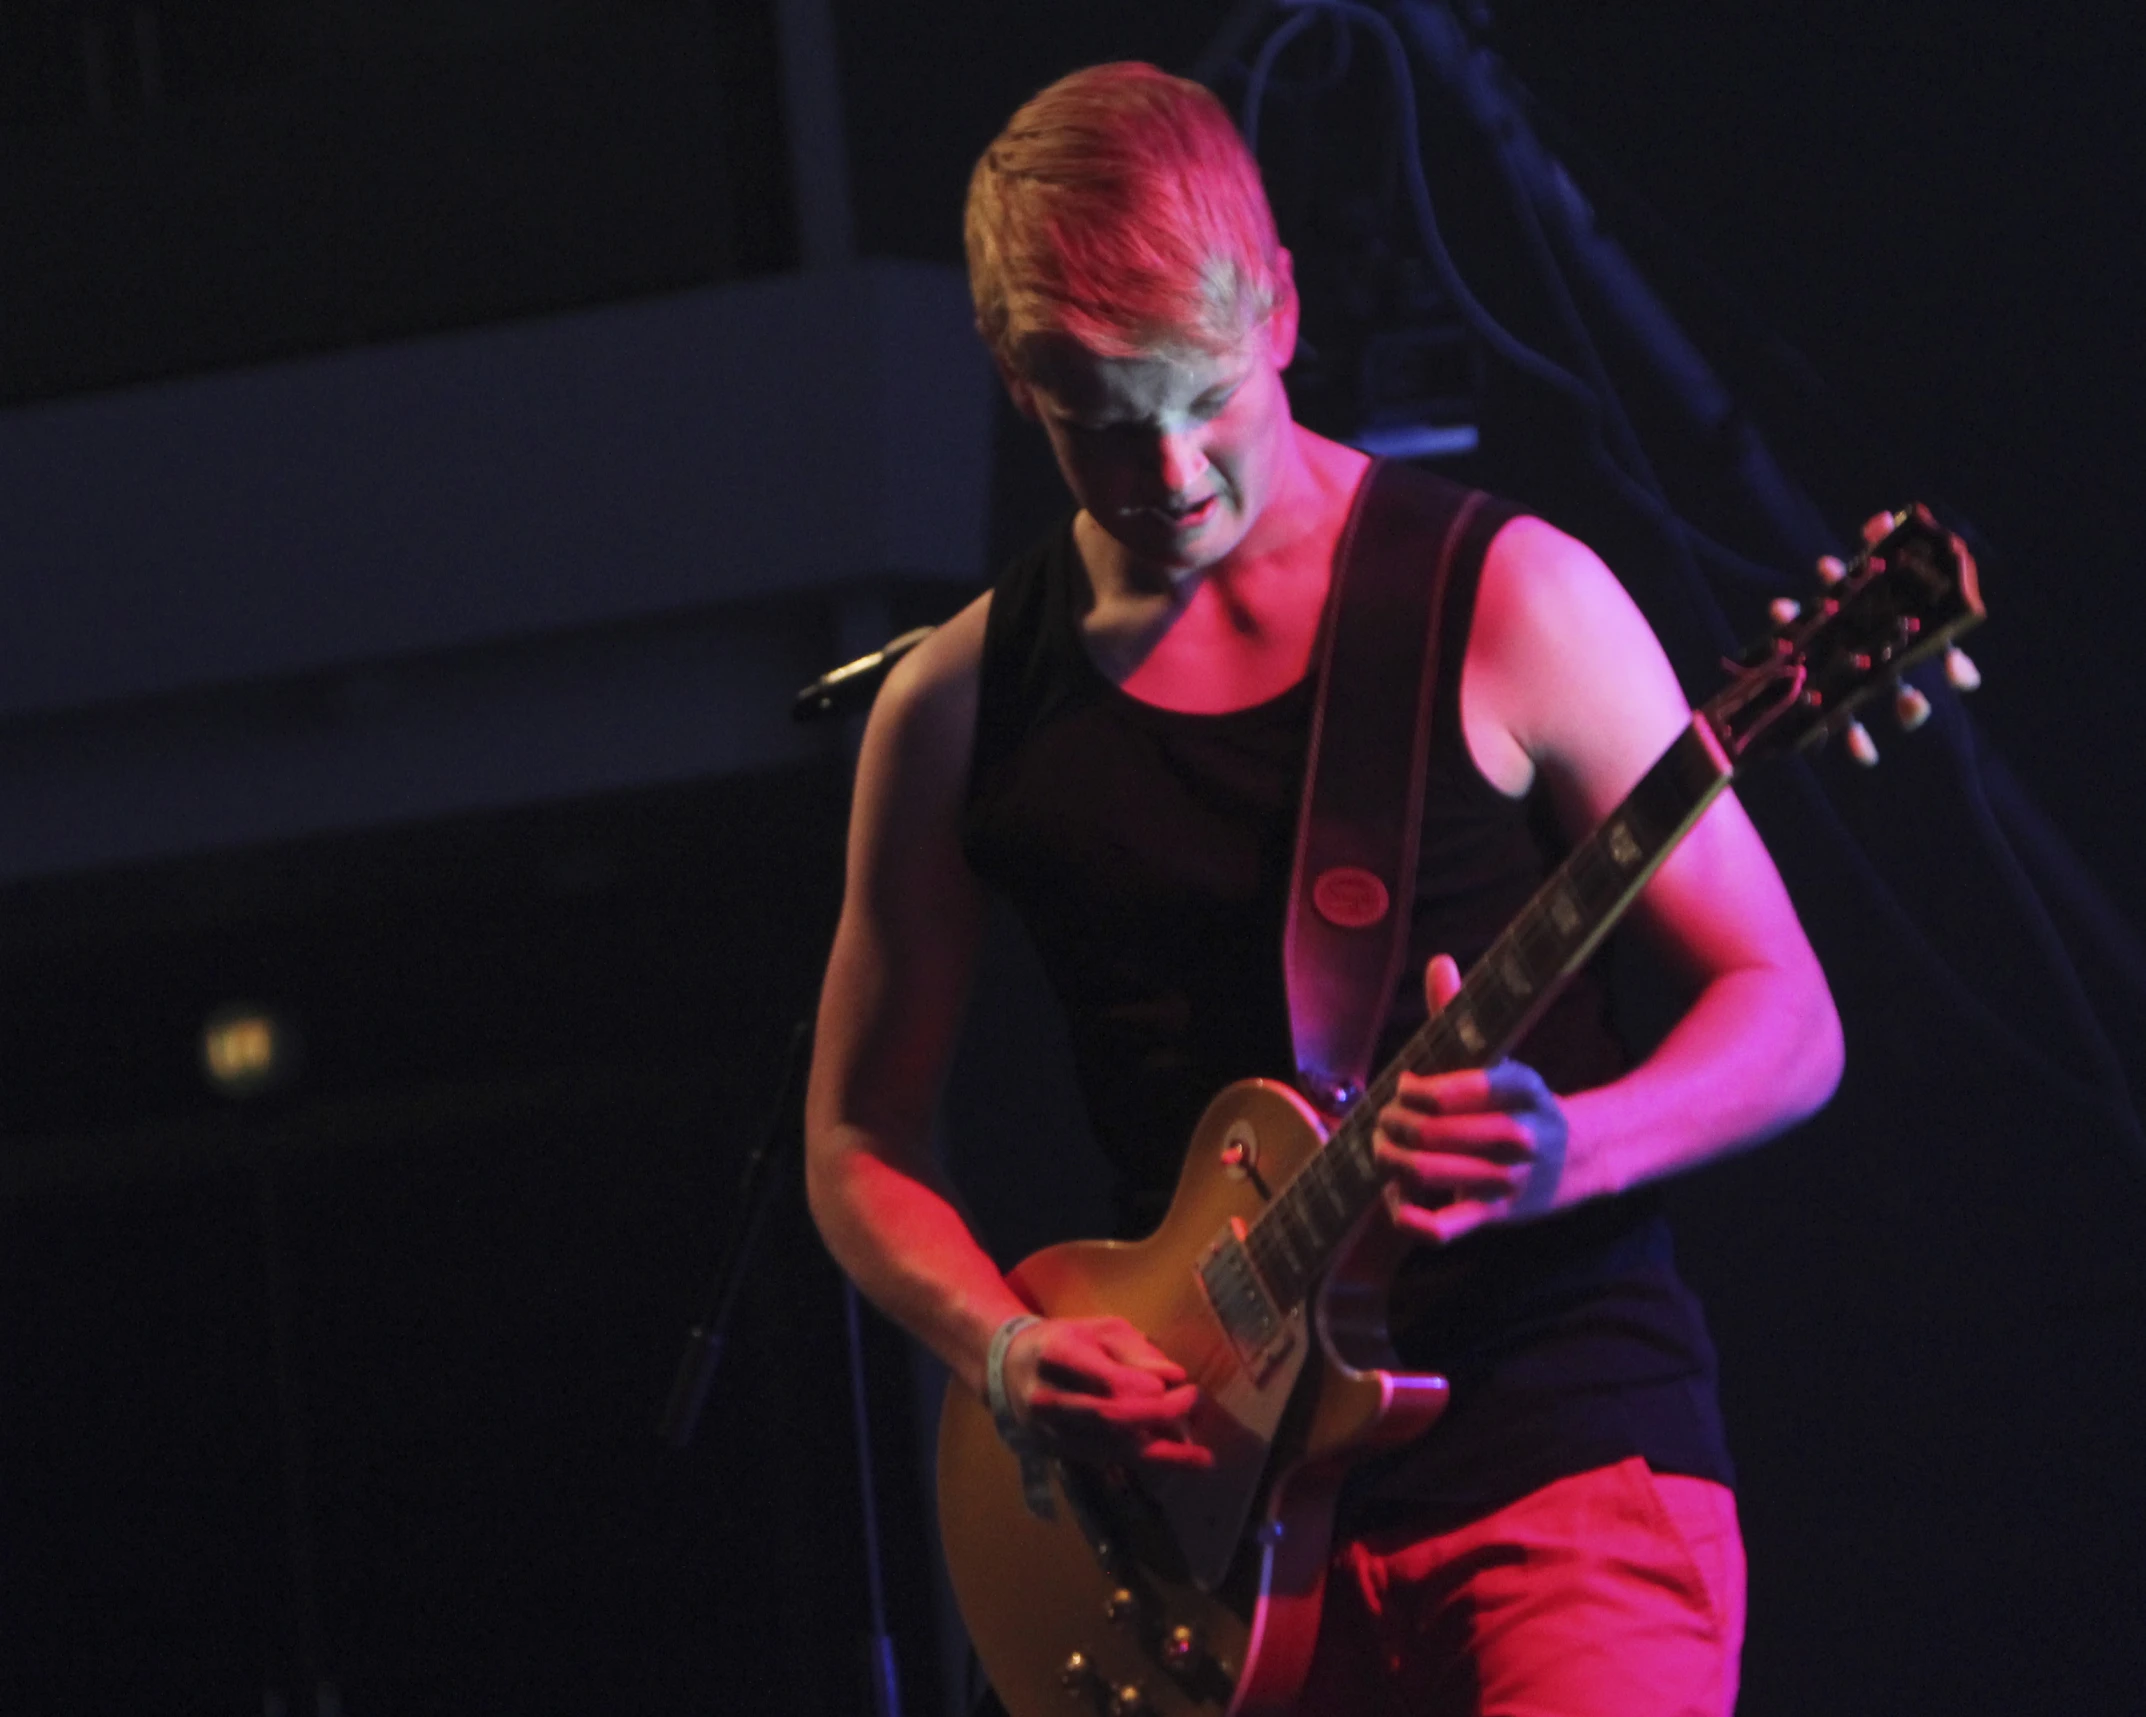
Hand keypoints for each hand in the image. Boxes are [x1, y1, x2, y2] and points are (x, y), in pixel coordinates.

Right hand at [999, 1315, 1213, 1469]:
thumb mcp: (1099, 1329)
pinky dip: (1143, 1460)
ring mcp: (1050, 1430)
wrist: (1010, 1369)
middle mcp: (1048, 1398)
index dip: (1146, 1388)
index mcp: (1056, 1355)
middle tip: (1196, 1407)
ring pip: (1110, 1448)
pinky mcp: (1059, 1452)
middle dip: (1158, 1417)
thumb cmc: (1065, 1340)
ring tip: (1201, 1456)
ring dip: (1159, 1451)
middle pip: (1109, 1417)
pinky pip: (1107, 1460)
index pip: (1104, 1379)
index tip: (1184, 1384)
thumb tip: (1173, 1376)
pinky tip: (1175, 1459)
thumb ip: (1136, 1351)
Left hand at [1374, 954, 1569, 1244]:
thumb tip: (1438, 962)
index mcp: (1523, 1090)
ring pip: (1433, 1173)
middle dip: (1397, 1122)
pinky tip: (1395, 1199)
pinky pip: (1444, 1229)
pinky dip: (1409, 1218)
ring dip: (1393, 1161)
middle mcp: (1520, 1136)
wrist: (1577, 1160)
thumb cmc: (1514, 1102)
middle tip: (1385, 1117)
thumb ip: (1459, 1013)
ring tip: (1382, 1148)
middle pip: (1439, 1131)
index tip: (1408, 1085)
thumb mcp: (1497, 1057)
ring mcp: (1507, 1181)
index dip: (1425, 1089)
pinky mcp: (1494, 1217)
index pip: (1472, 1086)